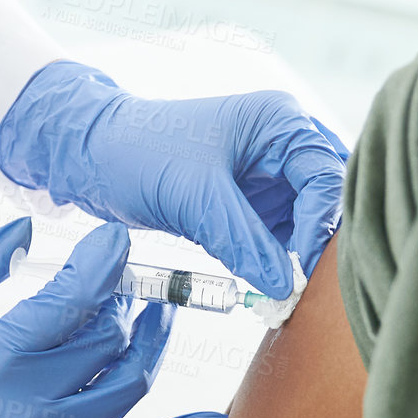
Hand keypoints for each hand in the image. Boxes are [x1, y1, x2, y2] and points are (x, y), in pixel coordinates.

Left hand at [0, 60, 348, 298]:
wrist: (92, 158)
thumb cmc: (138, 154)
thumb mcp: (193, 197)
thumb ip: (242, 240)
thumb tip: (284, 285)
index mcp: (277, 122)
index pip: (325, 175)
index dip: (320, 224)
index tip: (302, 268)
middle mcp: (281, 145)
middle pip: (325, 200)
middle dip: (315, 244)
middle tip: (301, 287)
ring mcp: (267, 176)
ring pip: (305, 225)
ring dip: (296, 259)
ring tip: (284, 295)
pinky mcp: (249, 205)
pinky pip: (277, 238)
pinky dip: (274, 264)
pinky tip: (268, 288)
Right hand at [0, 217, 226, 417]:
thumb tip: (27, 232)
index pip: (73, 298)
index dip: (104, 262)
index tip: (116, 240)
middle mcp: (34, 400)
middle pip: (108, 338)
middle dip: (125, 298)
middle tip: (126, 281)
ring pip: (128, 384)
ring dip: (152, 344)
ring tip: (158, 316)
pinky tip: (211, 417)